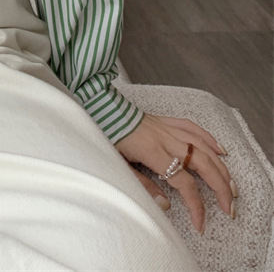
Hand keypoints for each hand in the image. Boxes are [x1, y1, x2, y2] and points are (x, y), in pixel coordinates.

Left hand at [114, 112, 237, 232]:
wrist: (100, 109)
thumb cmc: (107, 135)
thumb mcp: (120, 164)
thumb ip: (143, 185)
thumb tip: (165, 204)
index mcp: (153, 152)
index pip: (184, 183)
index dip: (196, 205)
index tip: (200, 223)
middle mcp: (165, 139)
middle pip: (203, 164)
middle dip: (220, 187)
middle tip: (229, 207)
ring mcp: (167, 128)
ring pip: (203, 147)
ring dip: (221, 167)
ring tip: (231, 185)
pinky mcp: (165, 121)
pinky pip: (193, 127)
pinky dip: (209, 138)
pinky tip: (220, 150)